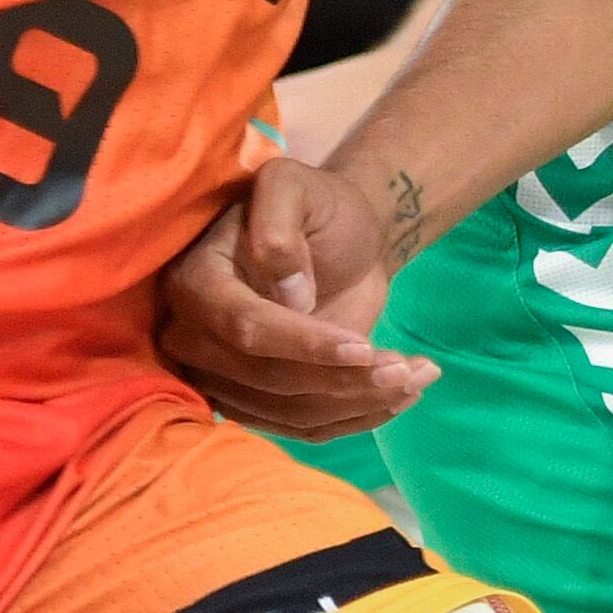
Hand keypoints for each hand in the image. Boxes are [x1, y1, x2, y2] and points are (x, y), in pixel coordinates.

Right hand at [157, 157, 438, 440]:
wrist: (340, 237)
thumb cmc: (315, 205)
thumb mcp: (295, 185)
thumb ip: (279, 224)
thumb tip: (289, 296)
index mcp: (195, 281)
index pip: (244, 327)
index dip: (302, 343)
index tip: (364, 346)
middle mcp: (196, 337)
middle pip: (268, 379)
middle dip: (341, 380)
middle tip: (409, 367)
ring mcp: (225, 377)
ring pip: (291, 411)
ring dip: (360, 402)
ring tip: (418, 375)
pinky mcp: (259, 403)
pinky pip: (304, 427)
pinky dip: (357, 418)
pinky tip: (403, 396)